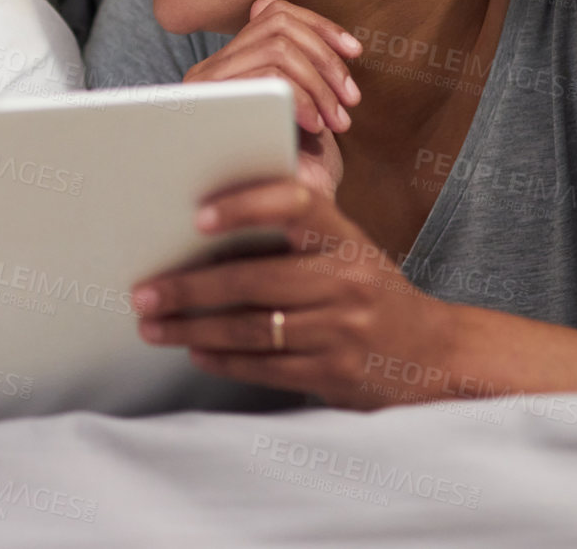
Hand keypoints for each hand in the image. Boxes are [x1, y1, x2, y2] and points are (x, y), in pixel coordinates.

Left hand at [132, 176, 459, 408]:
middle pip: (254, 278)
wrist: (434, 354)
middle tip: (142, 291)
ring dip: (192, 327)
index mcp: (344, 235)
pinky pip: (266, 366)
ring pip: (251, 328)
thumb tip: (199, 230)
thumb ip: (290, 235)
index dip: (246, 205)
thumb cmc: (367, 290)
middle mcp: (346, 278)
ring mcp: (343, 328)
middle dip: (188, 287)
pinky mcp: (335, 372)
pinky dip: (222, 359)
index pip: (294, 204)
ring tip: (153, 325)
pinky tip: (195, 351)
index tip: (198, 216)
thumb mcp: (345, 248)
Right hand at [183, 0, 359, 191]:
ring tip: (336, 119)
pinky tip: (316, 124)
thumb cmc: (291, 173)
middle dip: (325, 59)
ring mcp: (205, 90)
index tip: (355, 51)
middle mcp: (207, 73)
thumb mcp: (299, 113)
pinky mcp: (210, 110)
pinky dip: (302, 94)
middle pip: (278, 26)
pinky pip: (267, 76)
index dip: (319, 26)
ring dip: (319, 80)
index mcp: (229, 68)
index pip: (271, 13)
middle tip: (349, 101)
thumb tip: (265, 2)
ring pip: (277, 48)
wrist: (275, 230)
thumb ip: (290, 66)